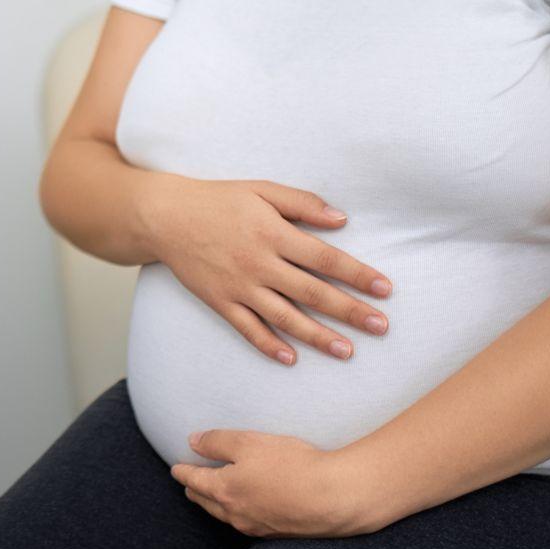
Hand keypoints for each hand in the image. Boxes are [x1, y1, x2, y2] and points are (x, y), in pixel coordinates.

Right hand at [150, 177, 393, 365]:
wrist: (164, 217)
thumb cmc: (218, 200)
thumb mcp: (261, 189)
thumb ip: (302, 203)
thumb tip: (342, 220)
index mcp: (273, 232)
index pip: (325, 258)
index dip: (357, 274)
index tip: (385, 289)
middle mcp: (258, 263)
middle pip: (312, 292)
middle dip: (350, 311)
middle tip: (381, 327)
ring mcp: (238, 286)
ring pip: (285, 317)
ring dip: (318, 336)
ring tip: (347, 351)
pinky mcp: (219, 301)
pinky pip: (247, 329)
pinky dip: (269, 345)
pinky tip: (291, 359)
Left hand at [170, 430, 388, 537]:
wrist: (335, 498)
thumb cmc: (291, 465)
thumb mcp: (249, 443)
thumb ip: (217, 442)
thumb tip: (192, 442)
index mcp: (224, 491)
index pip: (194, 481)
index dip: (183, 472)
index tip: (176, 469)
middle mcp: (236, 514)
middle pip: (206, 502)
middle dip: (195, 490)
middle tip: (190, 482)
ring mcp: (256, 527)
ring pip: (226, 515)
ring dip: (216, 503)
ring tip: (214, 495)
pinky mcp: (278, 533)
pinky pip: (248, 522)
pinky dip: (239, 512)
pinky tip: (248, 507)